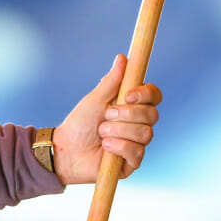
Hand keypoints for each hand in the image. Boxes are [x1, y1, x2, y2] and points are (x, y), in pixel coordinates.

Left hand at [51, 54, 161, 184]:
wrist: (66, 149)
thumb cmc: (80, 123)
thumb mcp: (95, 99)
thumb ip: (111, 81)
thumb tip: (122, 58)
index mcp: (132, 106)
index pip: (154, 96)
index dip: (146, 94)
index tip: (128, 95)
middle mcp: (138, 123)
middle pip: (152, 115)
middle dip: (126, 115)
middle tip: (105, 116)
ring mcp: (137, 143)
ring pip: (145, 133)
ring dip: (118, 131)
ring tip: (100, 133)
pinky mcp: (133, 162)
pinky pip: (137, 152)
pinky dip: (118, 146)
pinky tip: (105, 147)